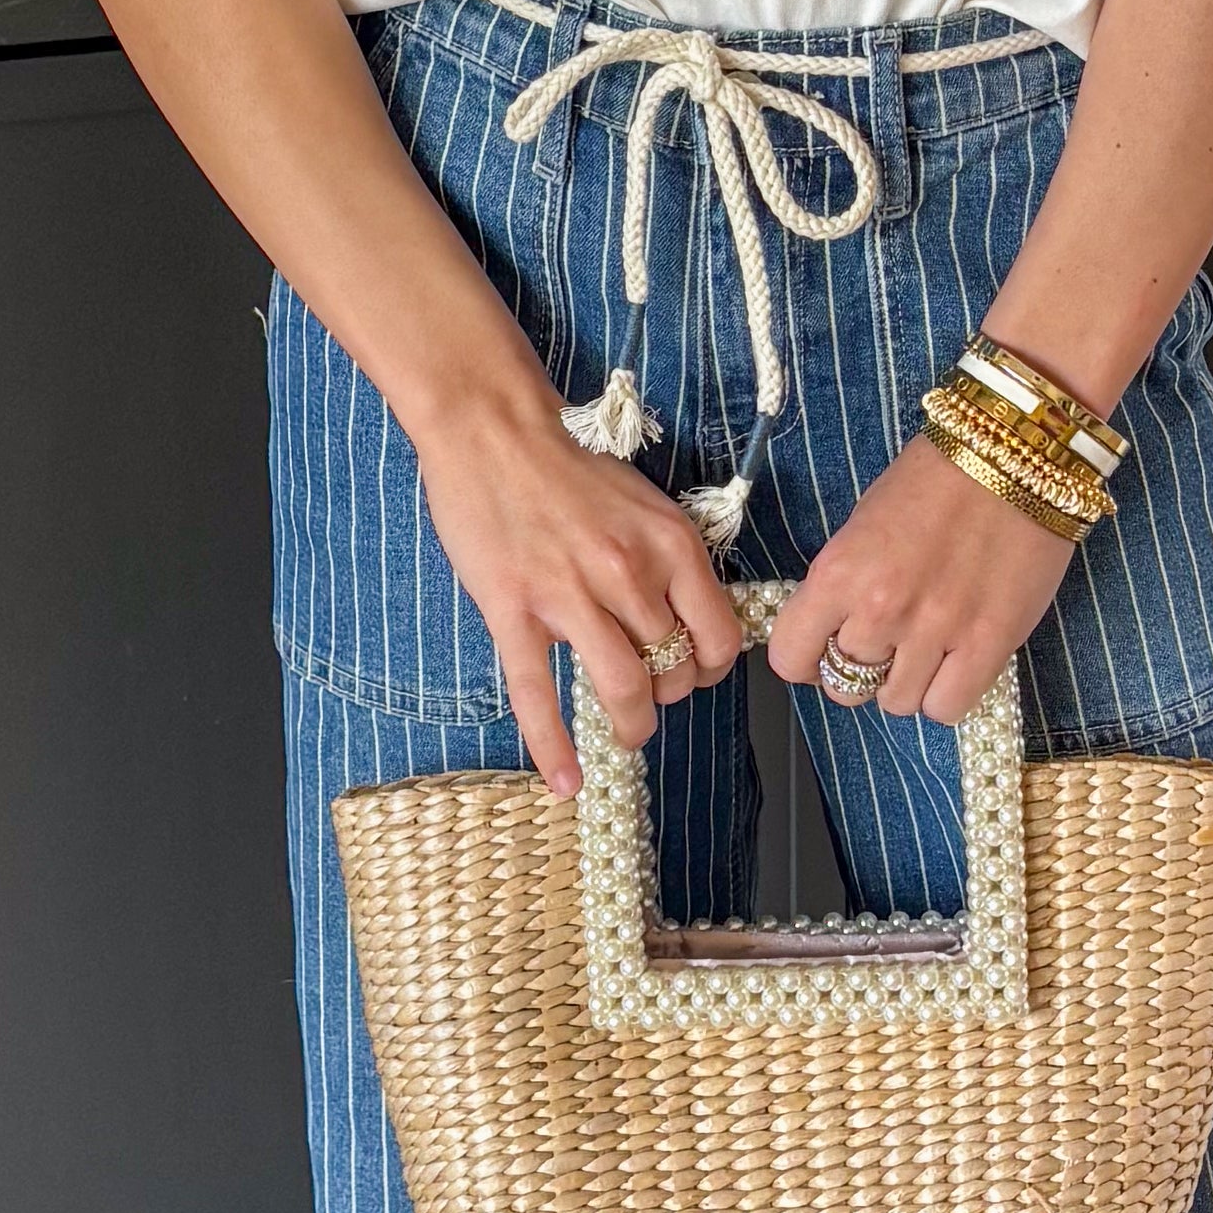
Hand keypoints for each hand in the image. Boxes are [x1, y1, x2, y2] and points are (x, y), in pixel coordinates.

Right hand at [412, 375, 744, 787]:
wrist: (494, 431)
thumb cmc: (569, 465)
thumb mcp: (645, 504)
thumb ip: (669, 562)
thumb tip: (685, 620)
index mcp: (671, 545)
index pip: (718, 639)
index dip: (710, 669)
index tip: (692, 673)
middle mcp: (629, 574)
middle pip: (672, 669)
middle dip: (666, 694)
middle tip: (649, 695)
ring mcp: (569, 596)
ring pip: (622, 689)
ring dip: (632, 725)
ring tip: (627, 734)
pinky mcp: (514, 612)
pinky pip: (537, 695)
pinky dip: (554, 748)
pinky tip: (566, 781)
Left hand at [764, 425, 1079, 726]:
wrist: (1014, 456)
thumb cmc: (938, 478)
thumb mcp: (864, 522)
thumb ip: (844, 584)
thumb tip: (836, 634)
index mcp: (840, 572)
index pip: (791, 657)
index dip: (805, 660)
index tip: (822, 652)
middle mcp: (880, 609)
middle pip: (845, 688)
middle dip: (861, 669)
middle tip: (887, 641)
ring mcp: (936, 632)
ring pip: (897, 703)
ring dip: (907, 681)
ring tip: (928, 645)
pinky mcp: (989, 644)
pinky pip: (947, 708)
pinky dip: (948, 693)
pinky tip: (957, 661)